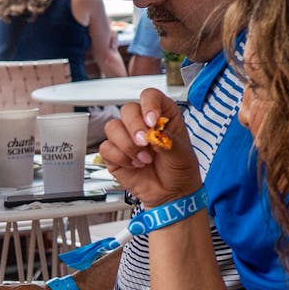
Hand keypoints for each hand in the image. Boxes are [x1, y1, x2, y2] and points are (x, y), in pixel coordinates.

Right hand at [99, 89, 199, 207]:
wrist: (172, 193)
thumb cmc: (180, 169)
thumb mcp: (182, 154)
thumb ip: (168, 141)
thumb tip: (153, 134)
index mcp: (163, 116)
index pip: (150, 96)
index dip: (149, 104)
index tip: (153, 121)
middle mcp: (142, 123)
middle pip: (127, 109)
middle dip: (135, 127)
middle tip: (145, 143)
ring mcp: (126, 137)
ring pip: (113, 127)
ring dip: (128, 145)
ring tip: (146, 159)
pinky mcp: (114, 153)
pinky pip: (106, 147)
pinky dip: (121, 158)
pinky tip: (135, 165)